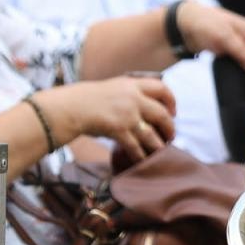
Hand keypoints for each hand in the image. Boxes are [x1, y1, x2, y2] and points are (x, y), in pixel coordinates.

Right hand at [49, 75, 176, 163]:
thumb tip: (148, 106)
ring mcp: (127, 115)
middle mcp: (133, 98)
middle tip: (171, 135)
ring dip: (158, 145)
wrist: (72, 107)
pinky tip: (142, 160)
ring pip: (151, 134)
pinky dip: (141, 155)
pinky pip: (136, 147)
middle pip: (162, 114)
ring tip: (161, 151)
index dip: (172, 100)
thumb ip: (131, 93)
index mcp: (133, 84)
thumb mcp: (114, 87)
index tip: (173, 111)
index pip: (162, 88)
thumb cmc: (90, 99)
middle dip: (170, 127)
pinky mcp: (119, 130)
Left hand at [175, 2, 244, 71]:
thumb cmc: (206, 24)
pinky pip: (239, 65)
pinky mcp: (233, 53)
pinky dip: (235, 70)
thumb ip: (241, 52)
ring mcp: (242, 46)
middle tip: (242, 78)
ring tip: (235, 76)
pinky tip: (230, 74)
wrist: (187, 24)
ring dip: (243, 71)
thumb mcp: (225, 37)